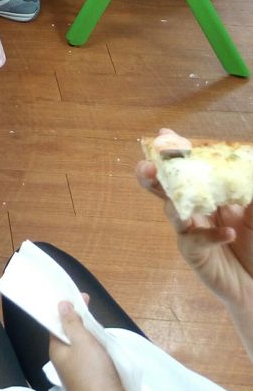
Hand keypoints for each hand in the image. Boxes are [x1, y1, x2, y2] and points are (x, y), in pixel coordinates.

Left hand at [49, 301, 134, 390]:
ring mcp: (84, 370)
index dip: (68, 309)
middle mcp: (68, 360)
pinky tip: (113, 345)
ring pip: (89, 346)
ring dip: (97, 337)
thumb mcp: (81, 342)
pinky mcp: (99, 379)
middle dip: (84, 322)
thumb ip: (73, 323)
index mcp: (58, 350)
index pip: (59, 324)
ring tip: (103, 326)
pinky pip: (101, 359)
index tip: (81, 297)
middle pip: (75, 334)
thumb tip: (61, 304)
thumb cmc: (92, 374)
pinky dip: (106, 351)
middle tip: (94, 309)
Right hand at [138, 131, 252, 314]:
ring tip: (178, 198)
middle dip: (152, 176)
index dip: (173, 152)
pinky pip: (194, 242)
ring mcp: (190, 233)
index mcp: (206, 194)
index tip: (164, 135)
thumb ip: (246, 188)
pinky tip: (227, 232)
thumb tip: (245, 161)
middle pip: (165, 190)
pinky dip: (210, 235)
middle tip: (147, 166)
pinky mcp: (194, 255)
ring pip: (172, 214)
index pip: (185, 169)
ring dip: (172, 204)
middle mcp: (194, 210)